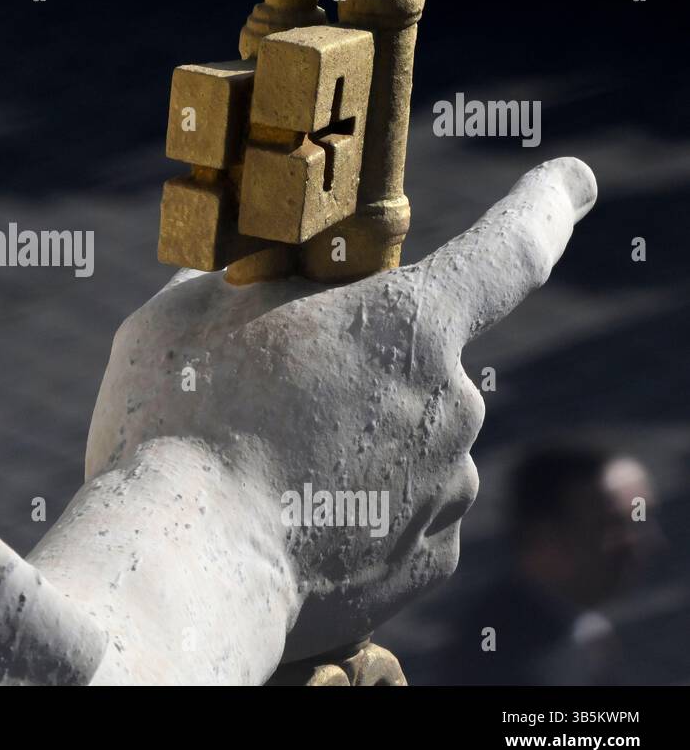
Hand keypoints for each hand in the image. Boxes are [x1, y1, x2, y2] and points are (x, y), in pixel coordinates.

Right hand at [84, 157, 596, 662]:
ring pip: (408, 446)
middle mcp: (453, 403)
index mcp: (408, 321)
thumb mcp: (185, 313)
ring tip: (261, 473)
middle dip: (357, 373)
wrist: (183, 568)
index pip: (509, 246)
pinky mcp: (428, 562)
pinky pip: (400, 517)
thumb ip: (240, 288)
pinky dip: (354, 513)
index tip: (571, 181)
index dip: (545, 203)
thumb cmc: (177, 422)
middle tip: (267, 400)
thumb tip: (243, 291)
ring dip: (353, 446)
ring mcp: (448, 490)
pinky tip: (288, 521)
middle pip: (416, 366)